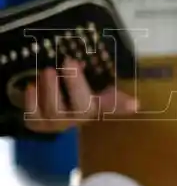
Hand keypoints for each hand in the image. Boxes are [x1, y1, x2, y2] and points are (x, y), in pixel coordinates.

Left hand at [22, 60, 137, 132]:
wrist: (47, 108)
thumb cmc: (73, 93)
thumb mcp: (90, 86)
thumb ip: (106, 87)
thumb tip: (135, 101)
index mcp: (96, 106)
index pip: (112, 106)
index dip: (121, 104)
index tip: (134, 102)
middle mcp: (79, 118)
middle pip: (82, 107)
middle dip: (75, 84)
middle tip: (68, 61)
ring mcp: (58, 123)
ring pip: (55, 111)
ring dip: (50, 89)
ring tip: (46, 71)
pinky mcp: (38, 124)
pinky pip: (33, 116)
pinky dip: (31, 101)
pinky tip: (31, 87)